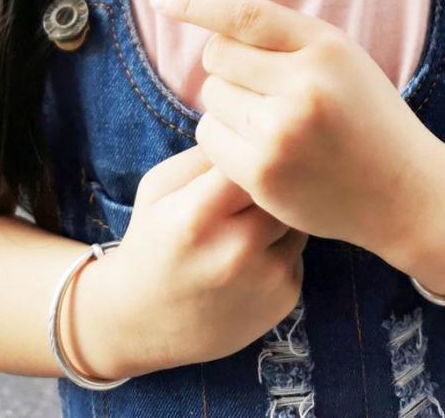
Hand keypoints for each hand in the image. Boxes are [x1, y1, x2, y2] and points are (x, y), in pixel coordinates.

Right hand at [71, 146, 307, 378]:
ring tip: (249, 217)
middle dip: (272, 176)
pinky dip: (284, 243)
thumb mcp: (159, 187)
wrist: (145, 322)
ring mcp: (266, 277)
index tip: (245, 143)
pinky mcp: (286, 297)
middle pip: (282, 184)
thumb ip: (205, 154)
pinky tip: (254, 253)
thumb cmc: (152, 241)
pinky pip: (300, 248)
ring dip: (281, 209)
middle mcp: (237, 249)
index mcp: (198, 215)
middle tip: (252, 179)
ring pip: (297, 214)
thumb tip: (249, 123)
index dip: (251, 145)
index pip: (250, 155)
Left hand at [149, 0, 444, 258]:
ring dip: (227, 106)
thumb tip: (217, 24)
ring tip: (270, 122)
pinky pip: (210, 138)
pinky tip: (261, 149)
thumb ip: (288, 40)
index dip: (198, 2)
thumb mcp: (342, 59)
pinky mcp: (263, 174)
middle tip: (262, 87)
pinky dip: (224, 139)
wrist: (403, 191)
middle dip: (228, 67)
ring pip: (210, 98)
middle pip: (218, 57)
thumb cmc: (368, 117)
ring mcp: (280, 133)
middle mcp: (302, 85)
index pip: (245, 14)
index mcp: (324, 47)